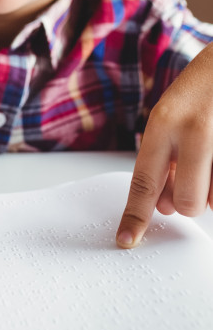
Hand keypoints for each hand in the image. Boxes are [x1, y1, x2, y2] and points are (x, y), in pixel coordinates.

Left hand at [116, 43, 212, 247]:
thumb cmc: (202, 89)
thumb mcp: (170, 116)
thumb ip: (163, 160)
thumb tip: (165, 207)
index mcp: (164, 123)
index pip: (144, 182)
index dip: (135, 216)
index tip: (126, 240)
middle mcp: (194, 133)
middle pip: (186, 204)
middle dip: (187, 198)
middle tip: (190, 172)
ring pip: (212, 201)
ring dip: (210, 188)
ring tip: (210, 151)